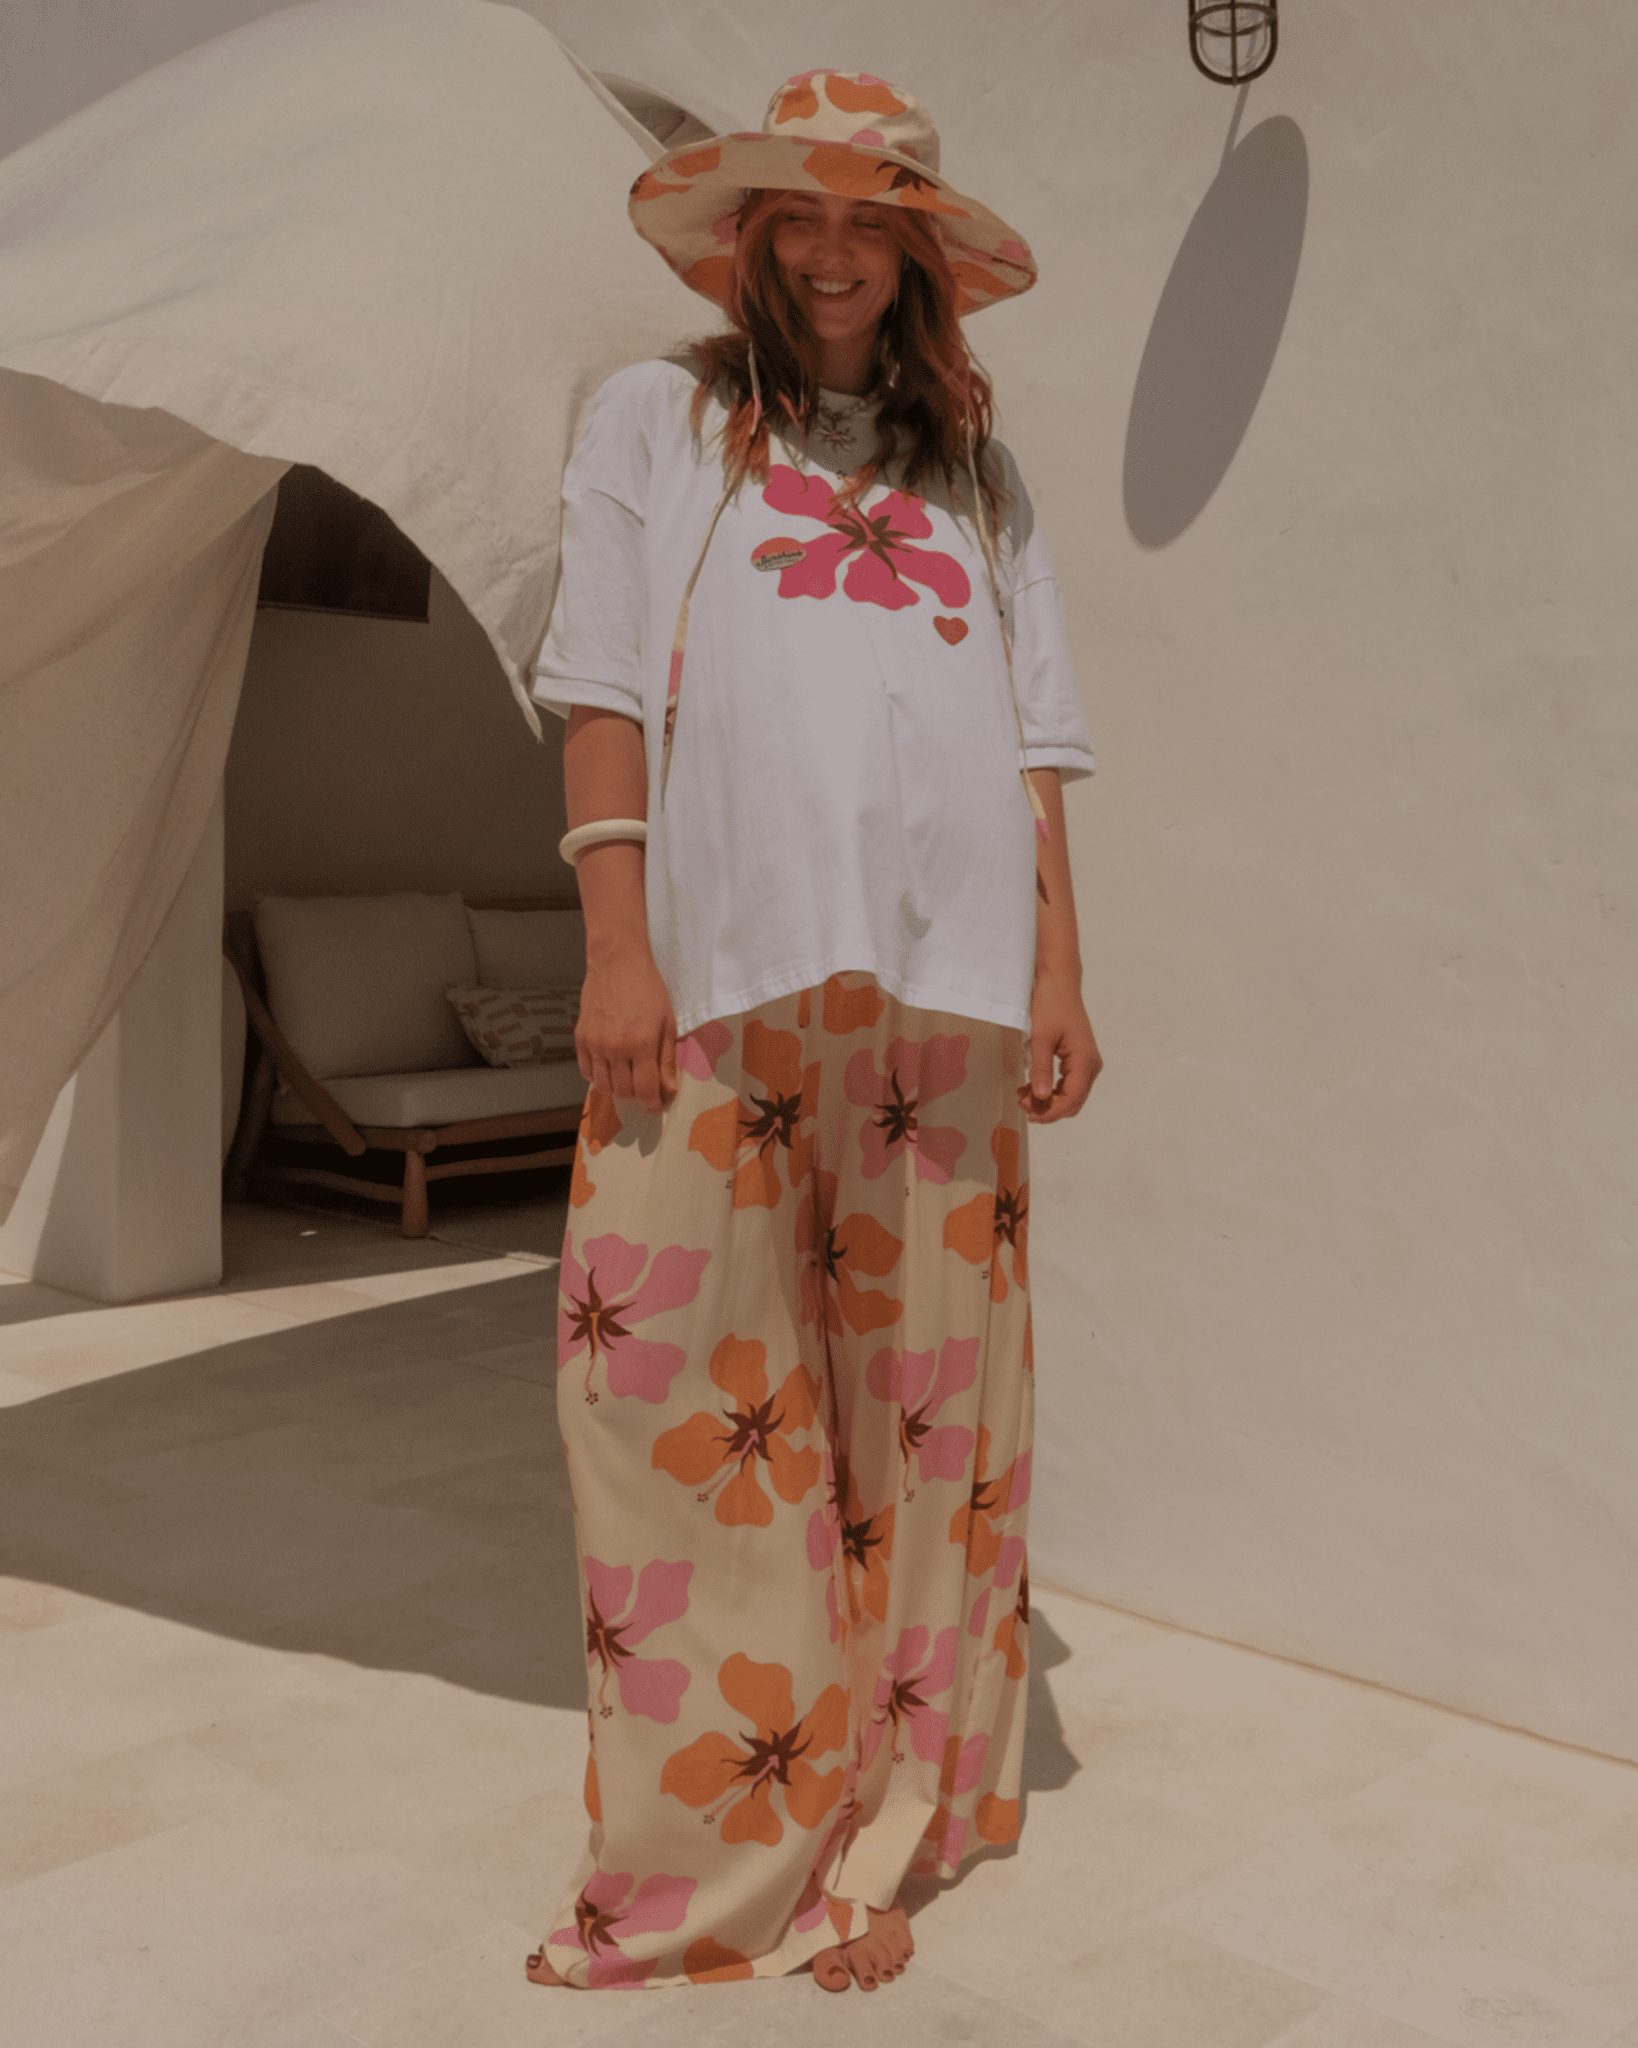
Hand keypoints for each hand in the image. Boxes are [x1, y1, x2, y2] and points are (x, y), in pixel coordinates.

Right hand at [575, 945, 677, 1112]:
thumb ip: (667, 1058)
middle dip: (638, 1095)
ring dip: (618, 1088)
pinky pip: (586, 1071)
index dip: (653, 1103)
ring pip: (604, 1086)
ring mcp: (595, 1044)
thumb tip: (670, 1089)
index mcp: (641, 1043)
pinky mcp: (581, 1038)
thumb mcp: (667, 1022)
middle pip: (624, 1091)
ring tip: (629, 1077)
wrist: (617, 963)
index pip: (645, 1090)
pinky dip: (598, 1077)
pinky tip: (610, 1069)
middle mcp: (615, 1047)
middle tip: (646, 1087)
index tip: (658, 1103)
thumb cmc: (648, 989)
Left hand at [1019, 967, 1100, 1122]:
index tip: (1030, 1113)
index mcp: (1085, 1059)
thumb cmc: (1052, 1003)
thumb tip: (1041, 1097)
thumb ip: (1041, 1069)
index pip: (1072, 1098)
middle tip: (1022, 1102)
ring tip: (1024, 1095)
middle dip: (1049, 1108)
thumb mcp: (1040, 1037)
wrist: (1059, 983)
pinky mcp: (1079, 1058)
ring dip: (1049, 1100)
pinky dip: (1051, 1090)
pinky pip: (1068, 1083)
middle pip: (1074, 1101)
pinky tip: (1032, 1087)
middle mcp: (1091, 1064)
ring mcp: (1086, 1061)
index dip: (1051, 1112)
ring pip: (1071, 1094)